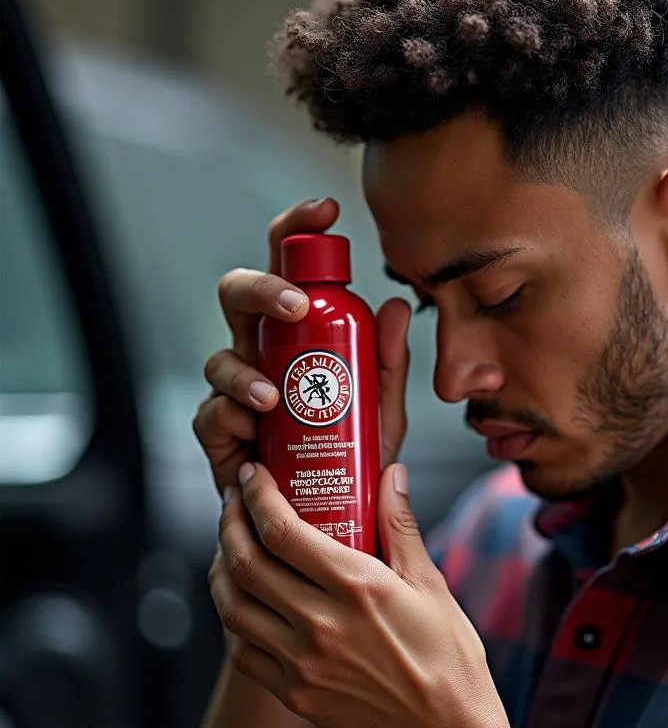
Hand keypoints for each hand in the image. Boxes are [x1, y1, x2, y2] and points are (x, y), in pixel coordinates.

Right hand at [192, 196, 411, 494]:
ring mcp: (237, 391)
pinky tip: (256, 427)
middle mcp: (262, 352)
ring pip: (220, 356)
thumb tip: (397, 304)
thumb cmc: (350, 453)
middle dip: (263, 288)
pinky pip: (210, 413)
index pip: (292, 266)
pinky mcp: (220, 433)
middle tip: (295, 304)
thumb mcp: (382, 408)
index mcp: (299, 332)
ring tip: (276, 398)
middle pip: (239, 294)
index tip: (326, 209)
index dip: (298, 228)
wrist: (327, 518)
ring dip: (246, 371)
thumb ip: (389, 362)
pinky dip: (231, 416)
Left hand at [209, 460, 507, 727]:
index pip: (282, 530)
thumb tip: (390, 473)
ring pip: (232, 606)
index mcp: (356, 586)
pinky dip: (232, 618)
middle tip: (233, 502)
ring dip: (221, 569)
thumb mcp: (430, 583)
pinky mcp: (294, 693)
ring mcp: (301, 662)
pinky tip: (242, 600)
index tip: (253, 475)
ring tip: (230, 546)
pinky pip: (242, 651)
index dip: (257, 496)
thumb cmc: (447, 657)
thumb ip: (400, 524)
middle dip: (229, 523)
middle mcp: (320, 623)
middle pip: (246, 563)